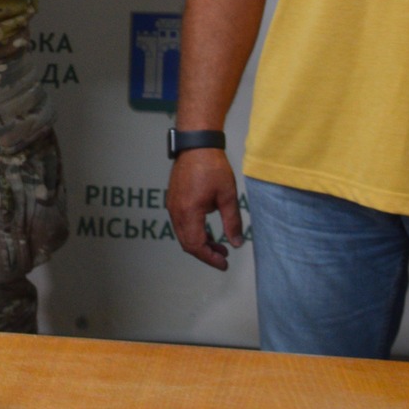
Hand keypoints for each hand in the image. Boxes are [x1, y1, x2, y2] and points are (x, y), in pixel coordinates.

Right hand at [168, 149, 242, 269]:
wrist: (196, 145)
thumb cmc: (212, 167)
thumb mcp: (227, 196)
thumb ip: (232, 222)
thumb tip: (236, 244)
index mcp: (189, 212)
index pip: (196, 245)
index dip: (210, 258)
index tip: (224, 263)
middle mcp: (176, 211)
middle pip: (187, 243)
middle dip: (205, 253)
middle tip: (223, 257)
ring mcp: (172, 205)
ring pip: (183, 234)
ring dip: (200, 242)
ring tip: (219, 245)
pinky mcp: (173, 200)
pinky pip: (181, 223)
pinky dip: (194, 232)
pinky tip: (208, 230)